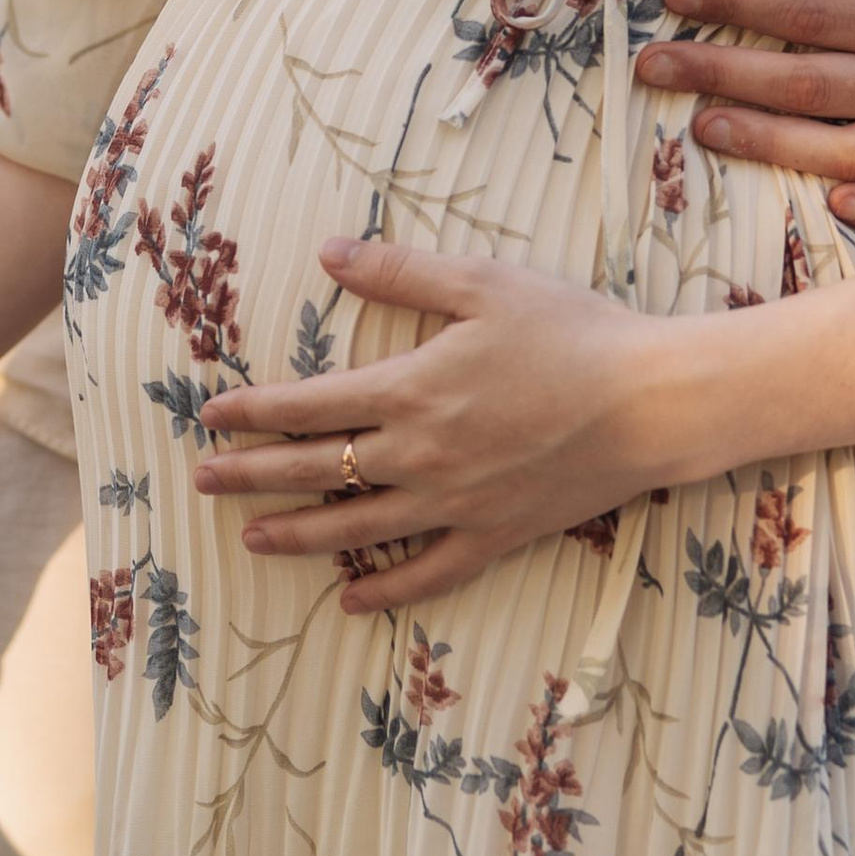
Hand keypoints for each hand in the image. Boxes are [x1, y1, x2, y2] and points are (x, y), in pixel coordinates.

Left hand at [193, 235, 673, 611]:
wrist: (652, 401)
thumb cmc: (572, 332)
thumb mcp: (483, 283)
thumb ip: (399, 270)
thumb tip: (327, 252)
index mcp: (412, 389)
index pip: (309, 404)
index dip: (252, 411)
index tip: (210, 416)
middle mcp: (421, 455)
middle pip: (317, 469)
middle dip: (252, 475)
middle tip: (202, 481)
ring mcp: (456, 504)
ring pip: (357, 530)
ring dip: (298, 534)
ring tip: (253, 538)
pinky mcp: (495, 534)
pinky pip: (429, 572)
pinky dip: (386, 591)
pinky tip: (350, 603)